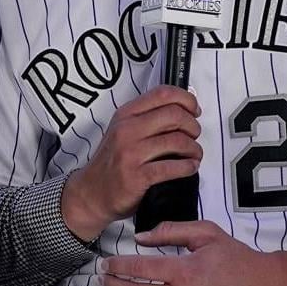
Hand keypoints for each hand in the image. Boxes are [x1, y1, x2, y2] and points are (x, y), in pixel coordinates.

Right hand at [60, 85, 200, 239]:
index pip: (162, 94)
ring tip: (193, 155)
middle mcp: (127, 129)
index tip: (193, 109)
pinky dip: (188, 167)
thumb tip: (183, 110)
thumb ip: (147, 118)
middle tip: (194, 136)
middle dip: (193, 126)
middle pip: (174, 115)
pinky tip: (188, 168)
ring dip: (194, 149)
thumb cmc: (112, 162)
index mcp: (126, 115)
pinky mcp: (137, 176)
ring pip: (178, 141)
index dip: (186, 99)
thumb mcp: (123, 131)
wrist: (92, 191)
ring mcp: (130, 152)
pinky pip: (173, 167)